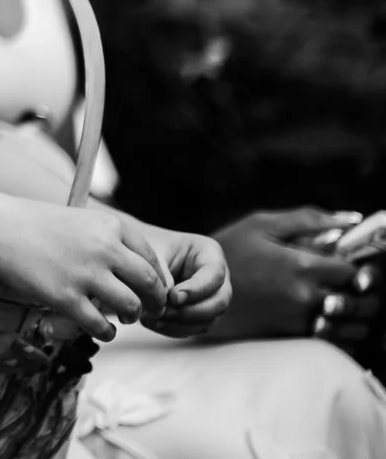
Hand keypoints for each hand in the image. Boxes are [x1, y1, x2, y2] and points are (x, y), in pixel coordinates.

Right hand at [0, 202, 169, 339]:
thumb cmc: (38, 225)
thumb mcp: (82, 221)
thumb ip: (110, 242)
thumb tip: (140, 277)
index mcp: (110, 226)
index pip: (152, 259)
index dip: (158, 281)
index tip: (153, 292)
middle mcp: (103, 248)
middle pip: (149, 284)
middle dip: (156, 302)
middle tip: (151, 311)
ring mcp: (84, 273)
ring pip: (130, 306)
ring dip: (132, 317)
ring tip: (125, 318)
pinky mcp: (65, 297)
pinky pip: (100, 325)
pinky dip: (107, 333)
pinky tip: (103, 330)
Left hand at [127, 222, 230, 336]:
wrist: (131, 258)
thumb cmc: (142, 249)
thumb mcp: (151, 254)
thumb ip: (162, 276)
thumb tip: (168, 304)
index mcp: (208, 253)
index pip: (215, 275)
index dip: (197, 290)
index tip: (173, 297)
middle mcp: (215, 277)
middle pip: (219, 302)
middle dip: (191, 311)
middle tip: (162, 311)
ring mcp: (209, 297)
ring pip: (209, 320)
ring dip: (181, 324)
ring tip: (152, 318)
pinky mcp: (198, 314)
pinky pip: (194, 329)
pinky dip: (175, 329)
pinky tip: (153, 323)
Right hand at [206, 207, 373, 341]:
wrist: (196, 289)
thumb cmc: (230, 252)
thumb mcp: (261, 225)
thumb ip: (308, 219)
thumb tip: (351, 220)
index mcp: (301, 265)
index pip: (356, 272)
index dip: (361, 268)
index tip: (354, 264)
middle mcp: (305, 296)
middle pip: (361, 303)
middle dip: (364, 294)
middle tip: (356, 286)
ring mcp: (298, 320)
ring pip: (352, 327)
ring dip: (356, 316)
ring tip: (344, 302)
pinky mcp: (291, 337)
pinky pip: (334, 341)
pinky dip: (341, 332)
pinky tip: (330, 319)